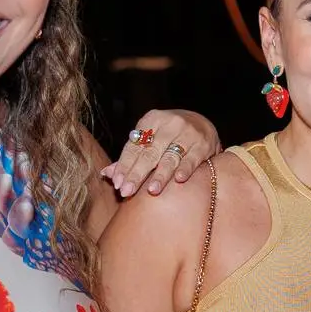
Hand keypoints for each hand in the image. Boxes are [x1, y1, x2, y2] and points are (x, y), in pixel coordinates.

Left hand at [102, 110, 220, 197]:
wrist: (202, 122)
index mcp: (151, 120)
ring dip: (160, 175)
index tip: (117, 183)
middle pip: (149, 153)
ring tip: (151, 191)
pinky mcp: (203, 144)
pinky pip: (192, 158)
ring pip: (170, 157)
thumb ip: (131, 156)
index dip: (124, 165)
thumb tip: (107, 173)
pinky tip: (179, 180)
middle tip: (126, 191)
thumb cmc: (169, 135)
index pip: (134, 146)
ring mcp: (188, 133)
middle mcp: (170, 124)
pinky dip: (185, 169)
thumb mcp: (150, 138)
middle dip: (137, 173)